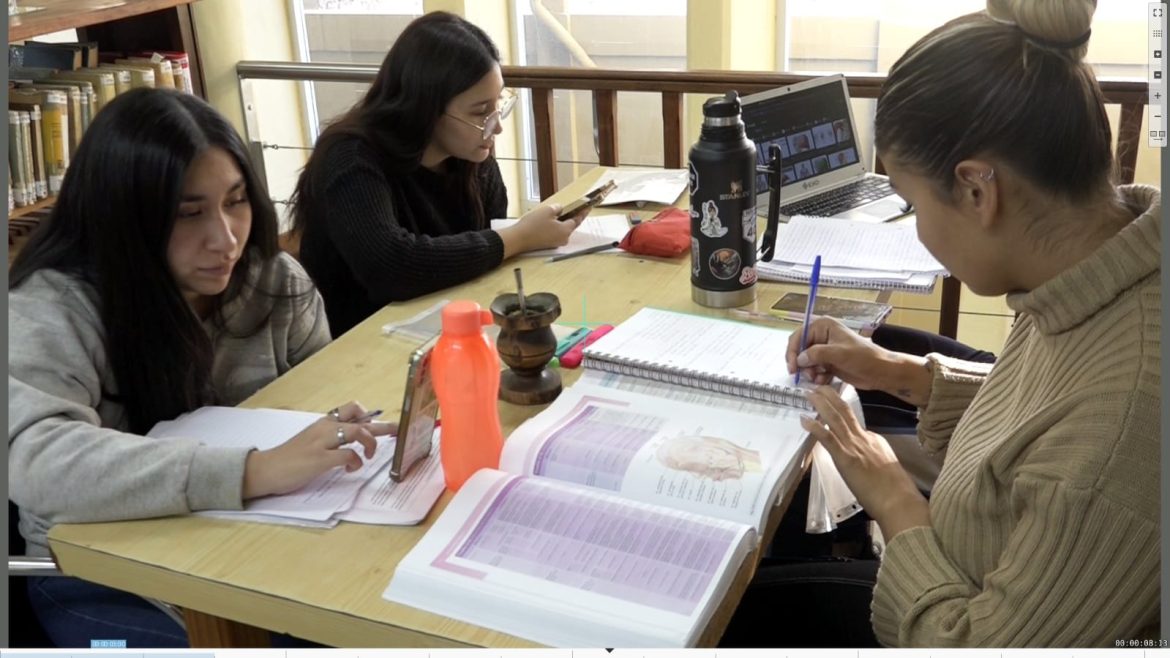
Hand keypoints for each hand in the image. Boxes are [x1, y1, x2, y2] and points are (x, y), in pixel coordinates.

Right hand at [242, 401, 396, 499]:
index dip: (369, 414)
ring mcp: (322, 442)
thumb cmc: (289, 457)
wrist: (265, 468)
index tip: (379, 424)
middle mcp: (324, 428)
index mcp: (323, 422)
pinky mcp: (319, 459)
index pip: (351, 408)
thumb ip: (331, 438)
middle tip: (397, 431)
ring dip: (370, 443)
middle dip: (383, 425)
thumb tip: (353, 442)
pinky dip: (356, 462)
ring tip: (370, 455)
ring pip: (357, 432)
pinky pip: (348, 455)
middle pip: (360, 418)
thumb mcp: (311, 440)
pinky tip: (352, 469)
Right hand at [498, 203, 582, 257]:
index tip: (588, 207)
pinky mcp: (548, 245)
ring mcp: (556, 243)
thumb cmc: (534, 225)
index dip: (582, 212)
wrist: (519, 239)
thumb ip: (557, 208)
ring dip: (561, 222)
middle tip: (572, 208)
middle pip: (570, 226)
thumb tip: (560, 209)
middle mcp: (563, 239)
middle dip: (570, 217)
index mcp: (566, 230)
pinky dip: (554, 228)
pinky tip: (548, 222)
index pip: (577, 220)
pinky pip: (555, 234)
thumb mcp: (547, 211)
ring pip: (562, 230)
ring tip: (557, 213)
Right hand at [787, 317, 931, 405]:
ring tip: (819, 379)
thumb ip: (816, 354)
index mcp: (823, 326)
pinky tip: (824, 380)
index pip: (798, 336)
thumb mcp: (839, 353)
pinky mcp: (828, 363)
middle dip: (802, 364)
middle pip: (799, 350)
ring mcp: (825, 350)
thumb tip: (799, 359)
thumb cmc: (863, 357)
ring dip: (809, 373)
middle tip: (806, 376)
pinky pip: (814, 370)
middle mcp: (821, 336)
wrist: (881, 372)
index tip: (793, 367)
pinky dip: (816, 377)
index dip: (792, 352)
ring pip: (805, 362)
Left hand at [800, 386, 929, 539]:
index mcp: (874, 440)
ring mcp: (854, 446)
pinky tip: (804, 419)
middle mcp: (864, 438)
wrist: (899, 501)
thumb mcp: (887, 465)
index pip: (854, 423)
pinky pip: (827, 438)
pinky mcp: (846, 458)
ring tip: (809, 392)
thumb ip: (875, 457)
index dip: (840, 412)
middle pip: (845, 411)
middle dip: (830, 396)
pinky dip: (815, 427)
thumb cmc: (896, 491)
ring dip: (820, 403)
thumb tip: (866, 457)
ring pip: (835, 418)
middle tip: (818, 385)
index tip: (830, 404)